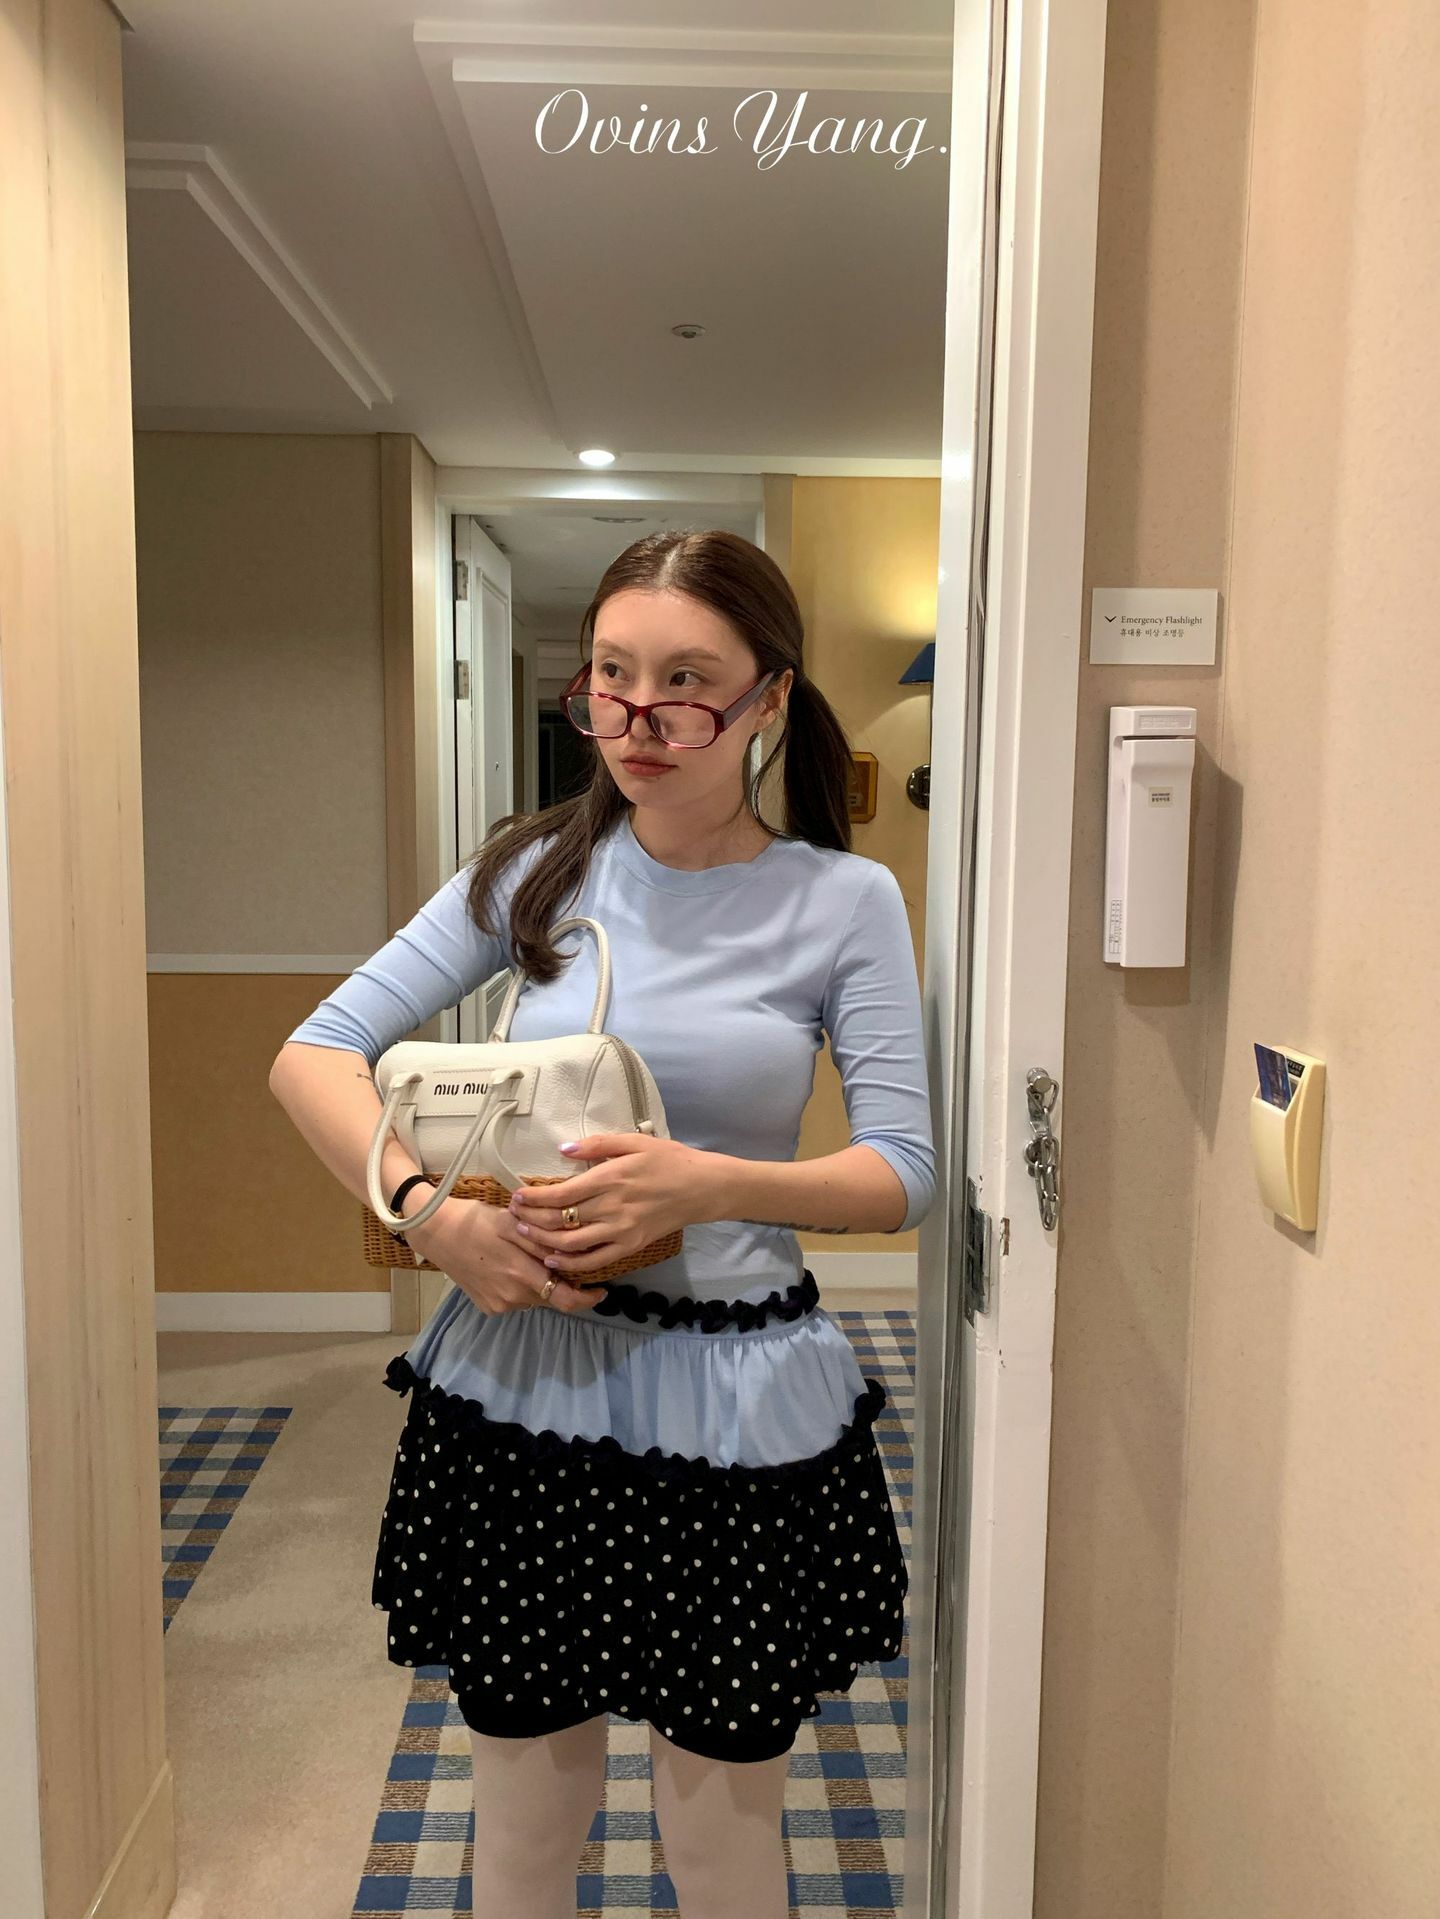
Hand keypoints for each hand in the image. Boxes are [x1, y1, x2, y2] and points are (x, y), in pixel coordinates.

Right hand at [406, 1190, 609, 1315]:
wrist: (435, 1232)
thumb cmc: (476, 1220)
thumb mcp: (513, 1222)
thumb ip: (544, 1240)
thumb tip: (571, 1254)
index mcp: (521, 1275)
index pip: (565, 1300)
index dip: (587, 1299)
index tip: (601, 1291)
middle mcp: (512, 1297)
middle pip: (550, 1297)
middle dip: (561, 1283)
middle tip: (563, 1263)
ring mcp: (499, 1305)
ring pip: (533, 1298)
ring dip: (539, 1283)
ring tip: (530, 1259)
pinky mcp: (488, 1307)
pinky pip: (515, 1300)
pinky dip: (521, 1286)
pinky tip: (510, 1266)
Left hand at [507, 1133, 714, 1276]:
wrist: (702, 1187)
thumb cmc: (668, 1159)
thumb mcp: (634, 1141)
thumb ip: (597, 1145)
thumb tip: (562, 1150)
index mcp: (610, 1178)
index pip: (561, 1194)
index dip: (534, 1198)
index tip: (517, 1196)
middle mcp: (612, 1207)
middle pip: (559, 1220)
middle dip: (530, 1219)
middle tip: (513, 1215)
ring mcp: (621, 1231)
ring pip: (571, 1244)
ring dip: (543, 1242)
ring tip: (525, 1233)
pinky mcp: (630, 1246)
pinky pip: (594, 1260)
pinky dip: (570, 1264)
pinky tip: (553, 1260)